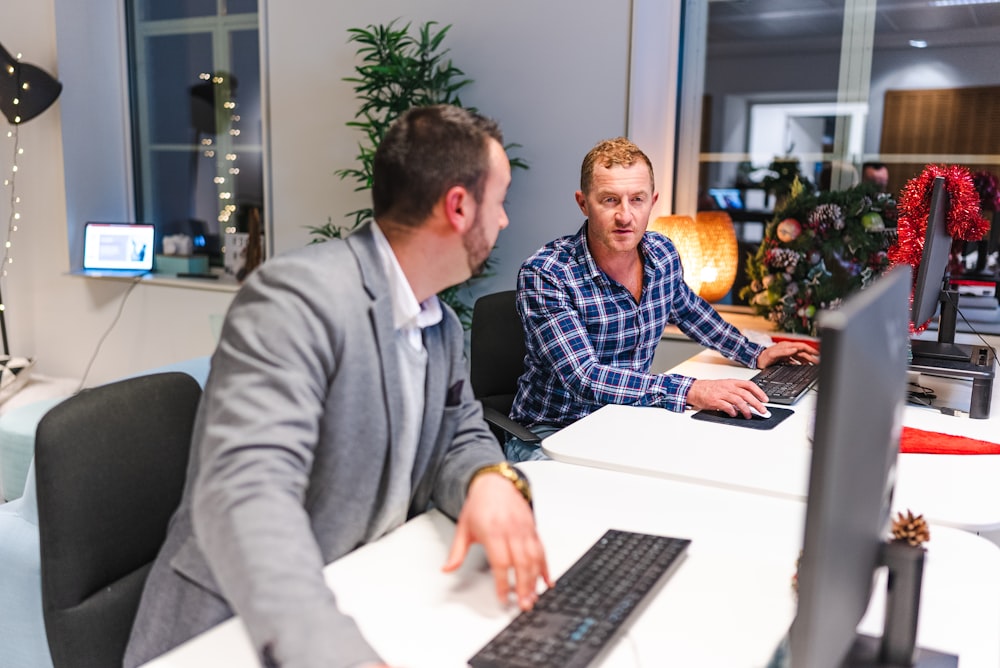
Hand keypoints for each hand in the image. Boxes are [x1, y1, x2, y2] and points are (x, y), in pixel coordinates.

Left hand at [442, 473, 551, 609]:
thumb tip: (447, 569)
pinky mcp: (533, 529)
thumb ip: (456, 552)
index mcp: (492, 531)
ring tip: (533, 597)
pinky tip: (547, 580)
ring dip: (536, 580)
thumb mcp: (463, 527)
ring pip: (534, 558)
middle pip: (522, 562)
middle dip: (524, 586)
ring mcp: (524, 530)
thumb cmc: (479, 504)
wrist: (495, 483)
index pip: (501, 562)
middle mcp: (511, 531)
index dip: (503, 582)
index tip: (502, 597)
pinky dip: (546, 567)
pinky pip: (542, 550)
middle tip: (524, 603)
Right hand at [686, 378, 769, 417]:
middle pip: (746, 394)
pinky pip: (727, 406)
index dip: (759, 392)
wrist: (694, 389)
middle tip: (762, 410)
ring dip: (746, 409)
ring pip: (738, 401)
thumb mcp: (725, 386)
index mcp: (732, 382)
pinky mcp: (715, 401)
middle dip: (756, 403)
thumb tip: (749, 401)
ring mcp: (722, 394)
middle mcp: (728, 387)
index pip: (749, 385)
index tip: (765, 399)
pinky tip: (735, 414)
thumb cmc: (709, 388)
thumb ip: (736, 392)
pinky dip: (732, 411)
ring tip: (749, 415)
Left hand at [757, 341, 818, 368]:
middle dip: (811, 357)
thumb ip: (784, 352)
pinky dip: (800, 363)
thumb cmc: (763, 357)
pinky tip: (803, 366)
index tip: (818, 354)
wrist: (756, 361)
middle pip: (802, 352)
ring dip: (807, 360)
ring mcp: (786, 353)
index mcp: (787, 346)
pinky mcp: (784, 358)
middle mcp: (788, 349)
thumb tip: (794, 349)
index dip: (810, 349)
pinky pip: (795, 360)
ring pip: (800, 356)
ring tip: (813, 365)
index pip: (802, 346)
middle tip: (818, 362)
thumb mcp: (773, 354)